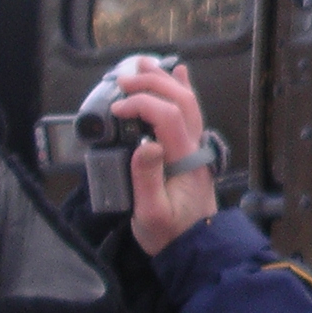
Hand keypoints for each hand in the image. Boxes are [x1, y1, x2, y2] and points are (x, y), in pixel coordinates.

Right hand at [111, 57, 219, 254]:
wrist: (194, 248)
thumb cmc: (170, 233)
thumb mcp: (151, 213)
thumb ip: (147, 179)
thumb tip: (145, 145)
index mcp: (185, 158)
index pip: (165, 116)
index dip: (140, 105)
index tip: (115, 110)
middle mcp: (194, 146)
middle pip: (180, 100)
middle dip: (152, 83)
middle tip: (123, 79)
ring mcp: (196, 146)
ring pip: (188, 102)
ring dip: (166, 80)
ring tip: (142, 64)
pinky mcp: (191, 150)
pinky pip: (191, 112)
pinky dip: (183, 89)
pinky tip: (178, 72)